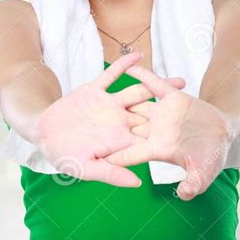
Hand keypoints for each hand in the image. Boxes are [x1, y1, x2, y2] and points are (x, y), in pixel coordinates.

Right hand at [33, 52, 185, 187]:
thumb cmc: (63, 156)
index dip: (169, 136)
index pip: (149, 138)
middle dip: (173, 109)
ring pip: (138, 93)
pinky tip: (139, 55)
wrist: (42, 133)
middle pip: (152, 113)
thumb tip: (138, 184)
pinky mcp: (95, 91)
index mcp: (120, 140)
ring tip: (180, 81)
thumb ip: (112, 174)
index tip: (192, 135)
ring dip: (157, 86)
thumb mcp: (87, 168)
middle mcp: (118, 121)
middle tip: (196, 104)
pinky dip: (124, 66)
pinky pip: (112, 76)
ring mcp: (108, 105)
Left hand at [104, 64, 234, 199]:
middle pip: (125, 128)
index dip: (113, 156)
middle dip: (106, 127)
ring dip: (119, 100)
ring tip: (97, 94)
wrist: (224, 135)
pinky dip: (143, 76)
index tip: (94, 158)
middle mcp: (155, 131)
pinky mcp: (172, 98)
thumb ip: (193, 184)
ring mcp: (162, 114)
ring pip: (136, 105)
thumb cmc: (212, 157)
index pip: (130, 154)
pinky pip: (154, 85)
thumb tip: (183, 195)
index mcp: (157, 149)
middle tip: (83, 124)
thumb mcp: (203, 174)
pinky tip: (129, 67)